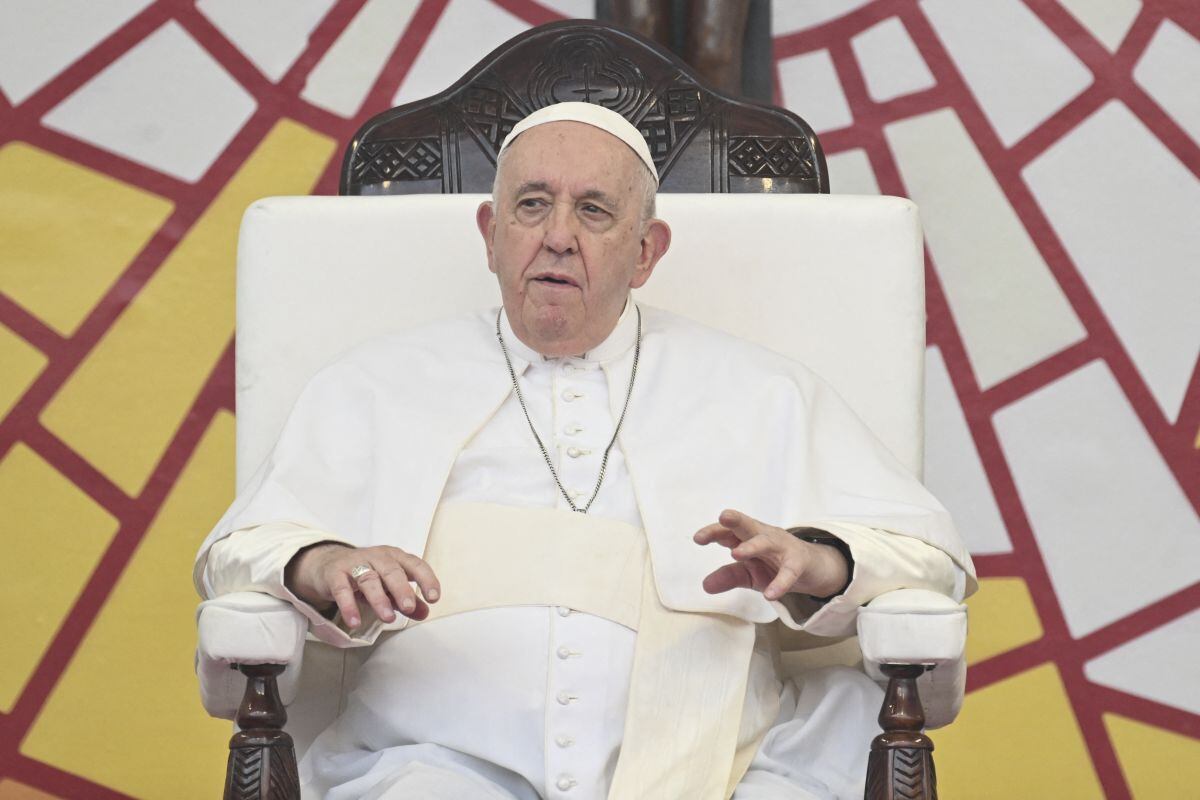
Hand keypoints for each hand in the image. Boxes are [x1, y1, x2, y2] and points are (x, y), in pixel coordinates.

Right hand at [285, 543, 440, 627]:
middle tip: (409, 608)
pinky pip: (342, 589)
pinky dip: (348, 605)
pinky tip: (355, 621)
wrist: (328, 563)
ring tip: (387, 618)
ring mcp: (355, 563)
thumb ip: (407, 600)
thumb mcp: (389, 586)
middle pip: (392, 571)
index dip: (426, 579)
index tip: (434, 598)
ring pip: (369, 579)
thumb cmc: (367, 574)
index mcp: (395, 557)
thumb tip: (425, 613)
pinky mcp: (335, 574)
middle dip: (402, 589)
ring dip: (379, 599)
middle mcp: (377, 557)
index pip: (415, 565)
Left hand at [693, 509, 848, 600]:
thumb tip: (705, 586)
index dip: (713, 532)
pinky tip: (771, 595)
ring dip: (752, 546)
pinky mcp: (799, 562)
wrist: (812, 568)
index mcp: (747, 537)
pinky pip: (789, 571)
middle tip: (723, 517)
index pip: (728, 531)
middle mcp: (763, 536)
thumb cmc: (775, 565)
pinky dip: (780, 583)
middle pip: (747, 525)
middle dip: (735, 520)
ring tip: (735, 553)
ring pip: (766, 542)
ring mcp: (782, 547)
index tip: (698, 538)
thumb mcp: (749, 573)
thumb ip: (728, 576)